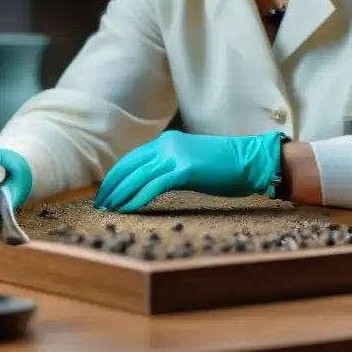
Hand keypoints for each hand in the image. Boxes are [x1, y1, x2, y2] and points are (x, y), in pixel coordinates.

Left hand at [93, 130, 284, 212]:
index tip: (105, 193)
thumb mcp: (191, 162)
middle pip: (129, 166)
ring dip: (120, 195)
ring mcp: (175, 156)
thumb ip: (170, 167)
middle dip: (112, 187)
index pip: (132, 159)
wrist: (251, 161)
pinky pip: (153, 186)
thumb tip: (150, 184)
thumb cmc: (225, 166)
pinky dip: (138, 198)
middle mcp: (167, 145)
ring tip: (109, 210)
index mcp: (167, 141)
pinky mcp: (184, 170)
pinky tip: (128, 209)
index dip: (116, 177)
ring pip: (137, 176)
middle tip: (99, 204)